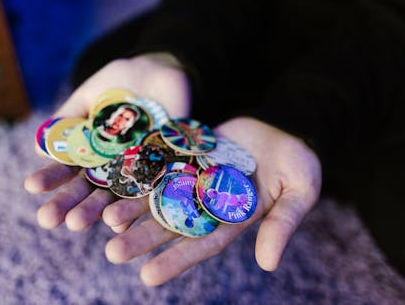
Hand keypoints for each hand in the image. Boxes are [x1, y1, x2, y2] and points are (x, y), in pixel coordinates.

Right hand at [24, 53, 190, 229]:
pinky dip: (134, 207)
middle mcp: (110, 166)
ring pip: (114, 195)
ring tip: (75, 223)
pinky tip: (117, 222)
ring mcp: (136, 169)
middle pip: (87, 188)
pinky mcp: (163, 168)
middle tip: (46, 219)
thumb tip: (40, 150)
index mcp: (89, 150)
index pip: (66, 168)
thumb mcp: (89, 95)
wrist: (161, 71)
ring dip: (95, 210)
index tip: (31, 185)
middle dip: (67, 203)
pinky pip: (149, 190)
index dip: (49, 177)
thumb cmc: (120, 83)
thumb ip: (69, 119)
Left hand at [102, 116, 321, 285]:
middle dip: (142, 238)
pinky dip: (139, 172)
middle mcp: (207, 203)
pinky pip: (158, 163)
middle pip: (170, 224)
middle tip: (112, 252)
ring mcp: (194, 178)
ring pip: (158, 196)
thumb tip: (268, 263)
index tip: (147, 277)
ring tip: (105, 219)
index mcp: (232, 219)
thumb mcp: (299, 191)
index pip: (201, 244)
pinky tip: (115, 180)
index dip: (176, 260)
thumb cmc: (297, 162)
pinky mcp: (185, 153)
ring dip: (132, 208)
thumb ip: (283, 223)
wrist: (284, 126)